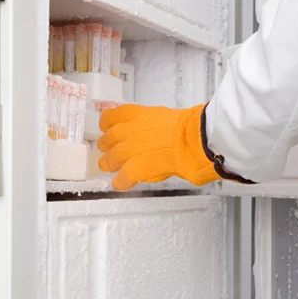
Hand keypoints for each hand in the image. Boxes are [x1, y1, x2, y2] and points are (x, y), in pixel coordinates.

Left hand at [97, 104, 221, 190]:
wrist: (191, 141)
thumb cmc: (186, 126)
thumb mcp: (163, 115)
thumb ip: (150, 123)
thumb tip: (151, 130)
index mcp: (137, 114)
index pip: (111, 116)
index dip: (107, 123)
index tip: (107, 127)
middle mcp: (128, 131)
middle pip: (108, 138)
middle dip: (106, 144)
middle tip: (106, 148)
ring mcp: (129, 151)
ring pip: (110, 159)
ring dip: (109, 163)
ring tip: (108, 166)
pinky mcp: (134, 170)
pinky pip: (121, 179)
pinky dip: (120, 182)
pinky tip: (120, 183)